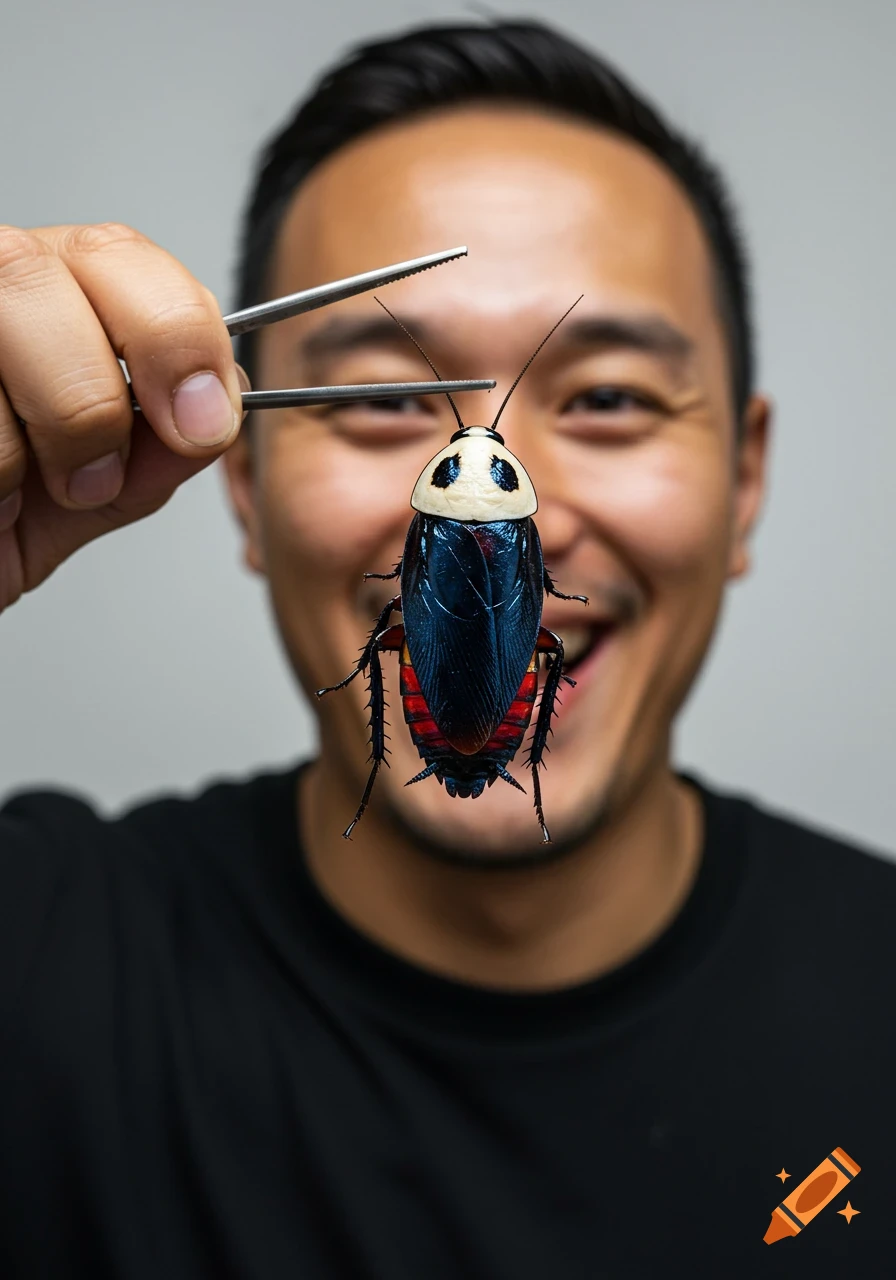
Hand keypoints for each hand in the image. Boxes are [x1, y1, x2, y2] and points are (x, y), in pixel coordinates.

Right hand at [0, 223, 245, 611]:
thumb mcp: (95, 494)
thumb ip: (160, 449)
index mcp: (59, 293)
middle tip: (94, 477)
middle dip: (88, 397)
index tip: (201, 423)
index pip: (125, 258)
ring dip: (16, 443)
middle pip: (43, 273)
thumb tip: (225, 400)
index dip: (177, 336)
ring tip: (11, 497)